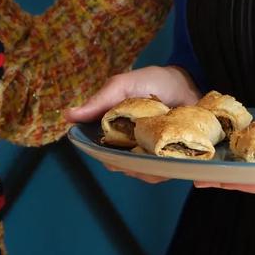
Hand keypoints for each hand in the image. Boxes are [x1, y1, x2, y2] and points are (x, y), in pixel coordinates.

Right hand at [65, 65, 199, 184]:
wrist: (187, 82)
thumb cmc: (152, 82)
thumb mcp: (123, 86)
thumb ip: (99, 101)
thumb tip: (67, 115)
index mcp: (114, 131)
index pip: (103, 154)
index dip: (106, 156)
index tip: (114, 151)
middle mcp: (130, 145)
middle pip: (122, 166)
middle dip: (129, 164)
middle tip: (140, 149)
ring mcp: (150, 152)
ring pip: (142, 172)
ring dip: (148, 169)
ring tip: (157, 153)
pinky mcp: (170, 157)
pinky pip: (163, 172)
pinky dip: (165, 170)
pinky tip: (169, 160)